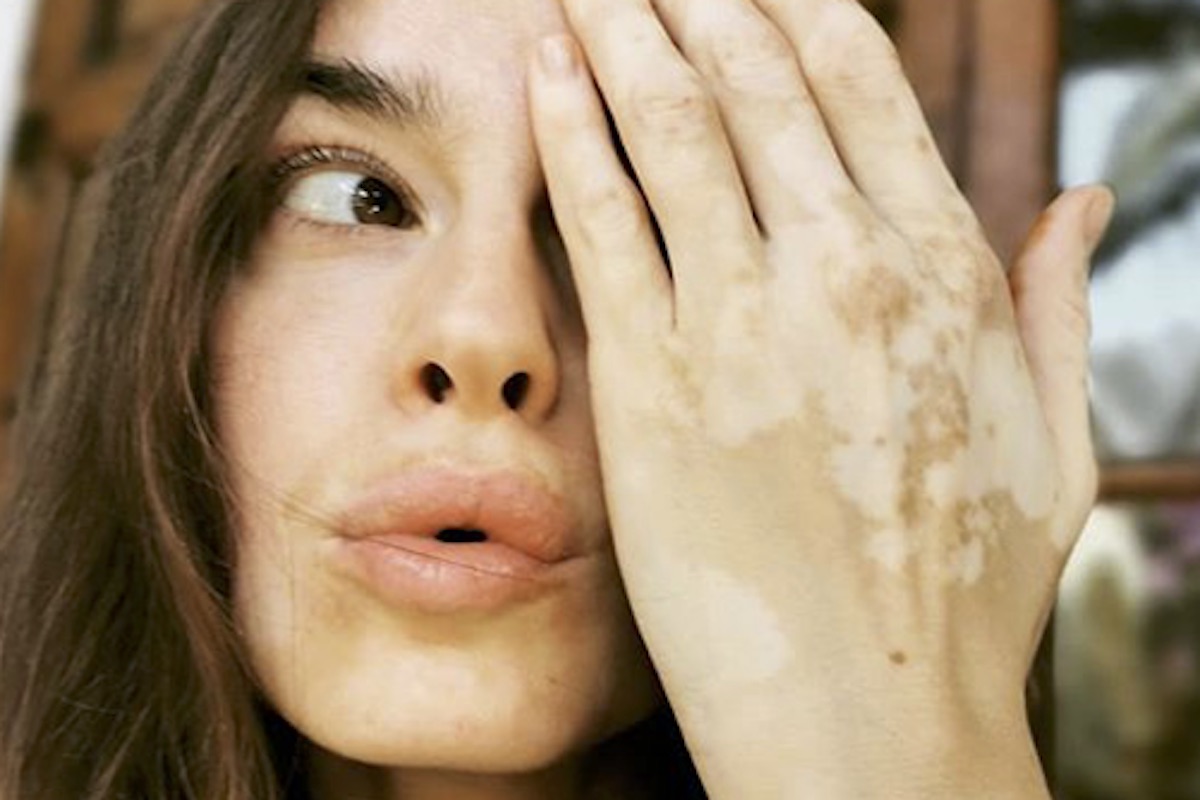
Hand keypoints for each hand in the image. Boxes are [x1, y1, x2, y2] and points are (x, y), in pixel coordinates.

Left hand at [529, 1, 1113, 795]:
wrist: (868, 717)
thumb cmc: (962, 592)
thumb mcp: (1050, 440)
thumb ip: (1059, 307)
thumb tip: (1080, 202)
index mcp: (944, 269)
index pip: (858, 80)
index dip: (794, 4)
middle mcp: (844, 270)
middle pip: (754, 78)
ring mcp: (741, 319)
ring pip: (670, 124)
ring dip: (620, 30)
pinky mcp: (649, 380)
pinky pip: (601, 217)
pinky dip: (567, 128)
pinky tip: (540, 64)